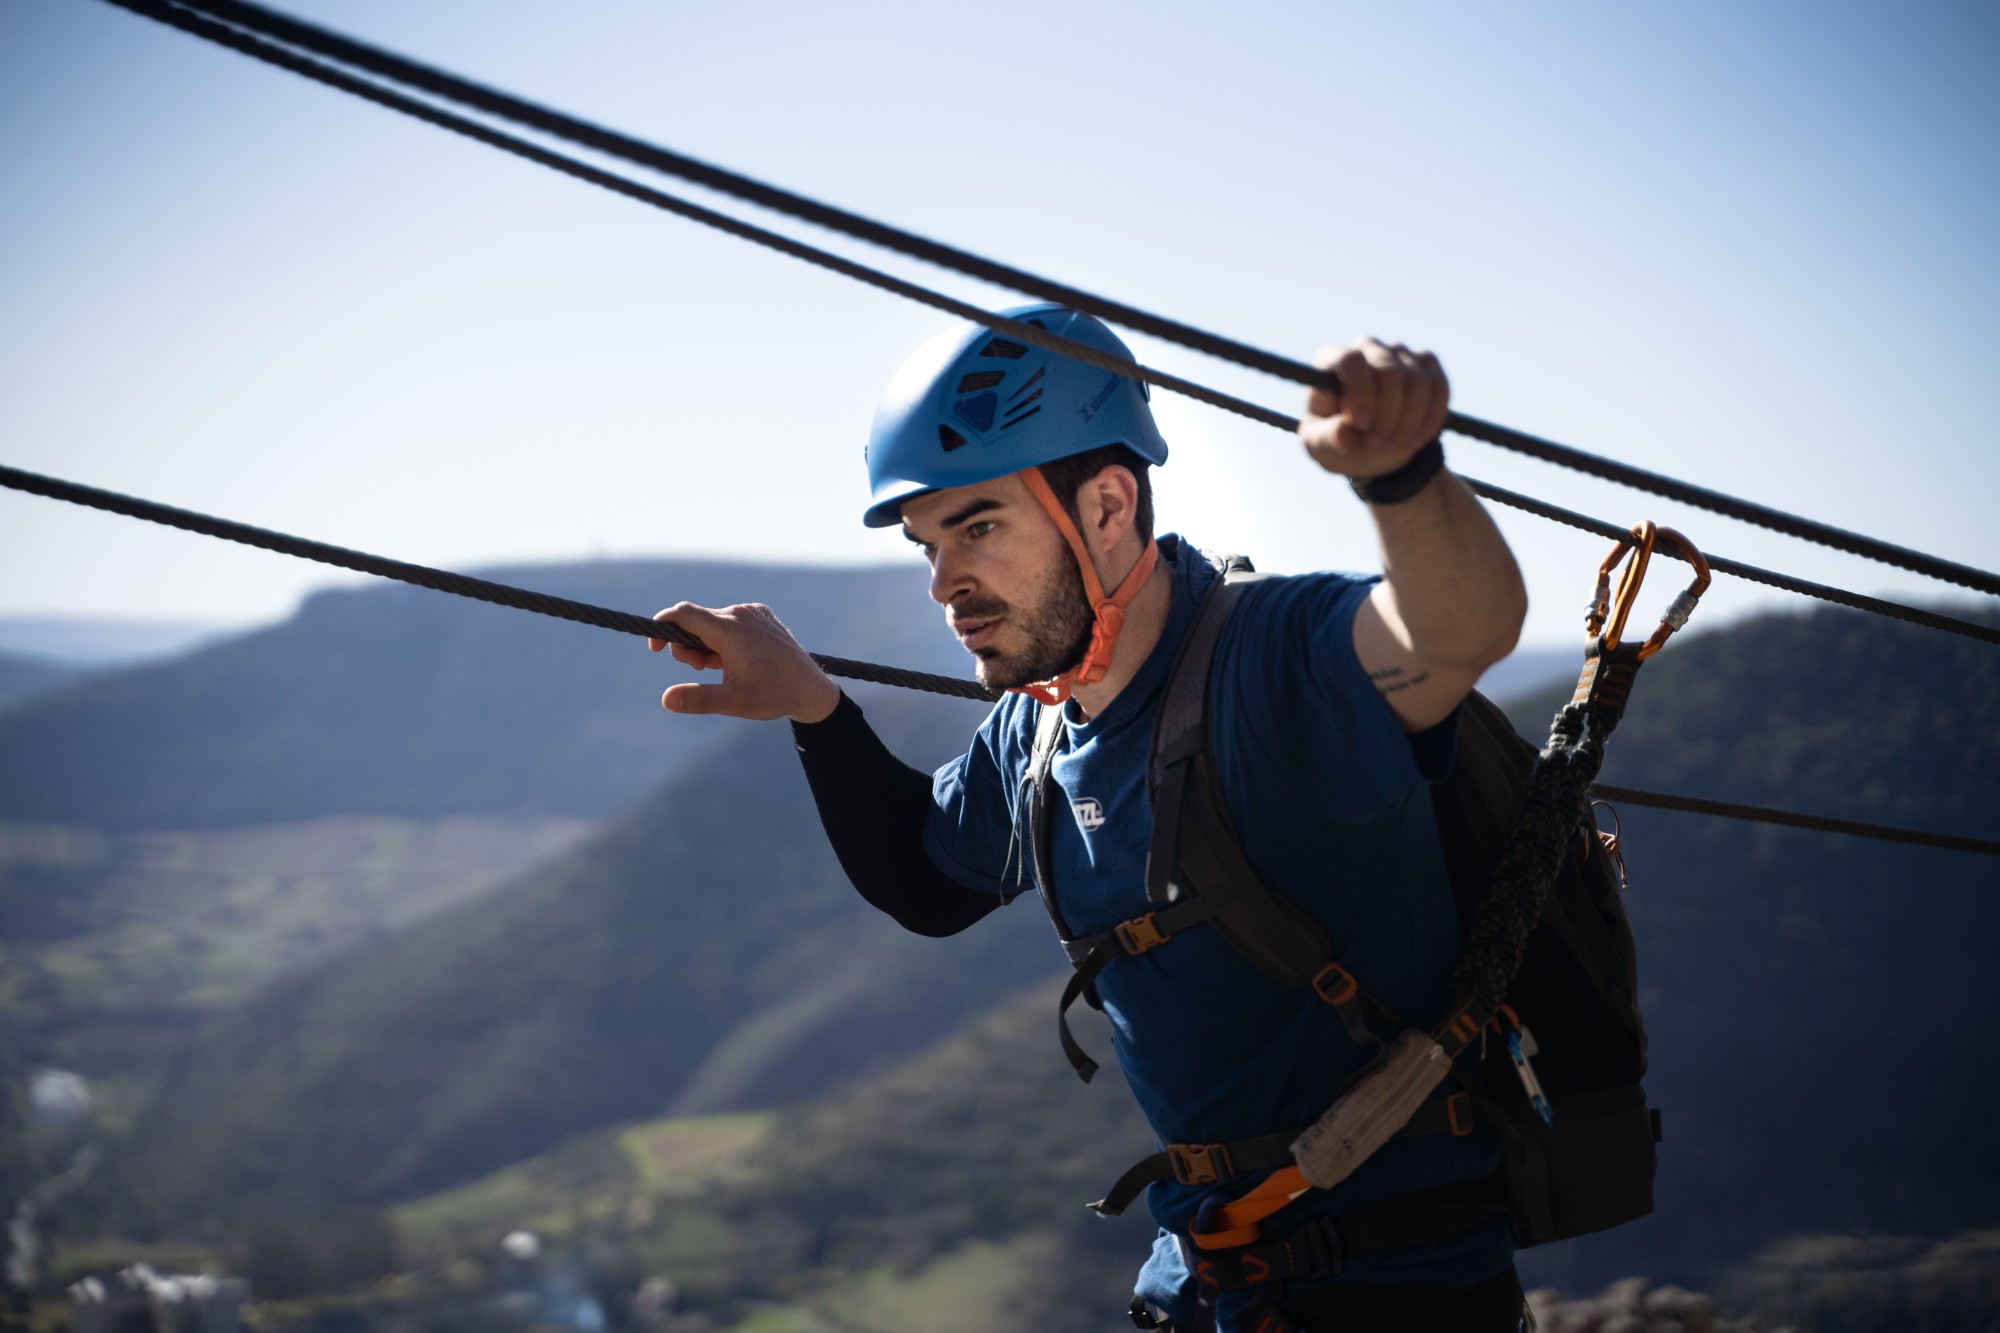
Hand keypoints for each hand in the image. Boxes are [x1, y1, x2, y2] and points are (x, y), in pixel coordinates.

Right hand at [648, 601, 840, 722]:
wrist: (811, 689)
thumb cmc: (774, 695)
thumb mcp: (735, 702)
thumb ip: (699, 699)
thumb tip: (666, 699)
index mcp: (731, 630)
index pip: (683, 613)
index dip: (661, 626)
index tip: (655, 649)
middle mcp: (740, 613)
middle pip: (695, 620)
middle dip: (688, 646)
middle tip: (702, 669)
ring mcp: (752, 612)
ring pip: (711, 622)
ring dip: (706, 644)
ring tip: (723, 668)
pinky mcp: (760, 615)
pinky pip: (728, 621)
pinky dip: (722, 639)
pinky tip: (737, 661)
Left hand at [1297, 338, 1449, 477]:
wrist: (1366, 443)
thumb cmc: (1335, 437)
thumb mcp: (1321, 445)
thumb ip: (1328, 439)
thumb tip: (1344, 433)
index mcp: (1332, 359)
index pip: (1351, 361)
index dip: (1360, 394)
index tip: (1360, 425)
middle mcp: (1366, 348)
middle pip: (1390, 373)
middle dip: (1387, 417)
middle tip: (1375, 444)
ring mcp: (1399, 352)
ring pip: (1418, 384)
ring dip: (1408, 423)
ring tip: (1391, 445)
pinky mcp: (1426, 364)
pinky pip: (1439, 388)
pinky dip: (1430, 419)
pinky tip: (1415, 439)